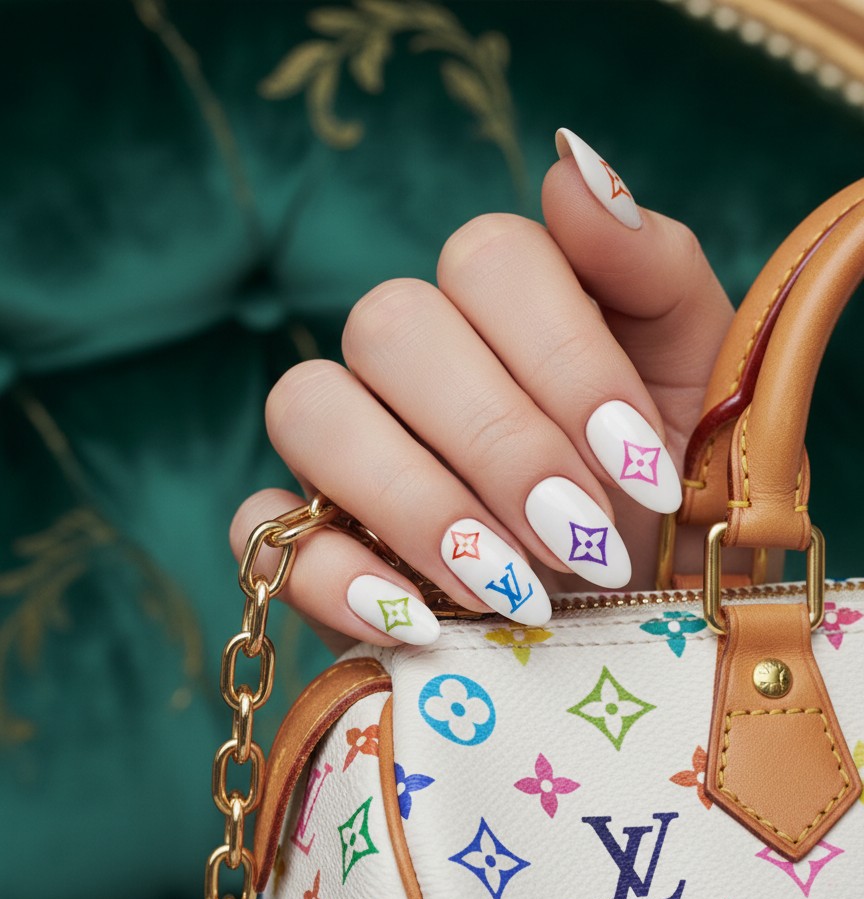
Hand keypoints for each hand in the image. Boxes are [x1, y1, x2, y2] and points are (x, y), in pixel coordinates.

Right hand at [231, 129, 732, 652]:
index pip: (489, 259)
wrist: (642, 615)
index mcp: (500, 300)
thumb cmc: (666, 493)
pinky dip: (333, 575)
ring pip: (309, 407)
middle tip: (584, 537)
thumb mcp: (696, 382)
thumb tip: (569, 165)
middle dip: (500, 443)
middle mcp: (409, 356)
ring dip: (418, 504)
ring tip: (515, 590)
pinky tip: (424, 623)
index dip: (564, 360)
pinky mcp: (302, 538)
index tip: (639, 468)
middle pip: (390, 326)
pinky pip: (260, 527)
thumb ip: (652, 266)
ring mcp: (343, 444)